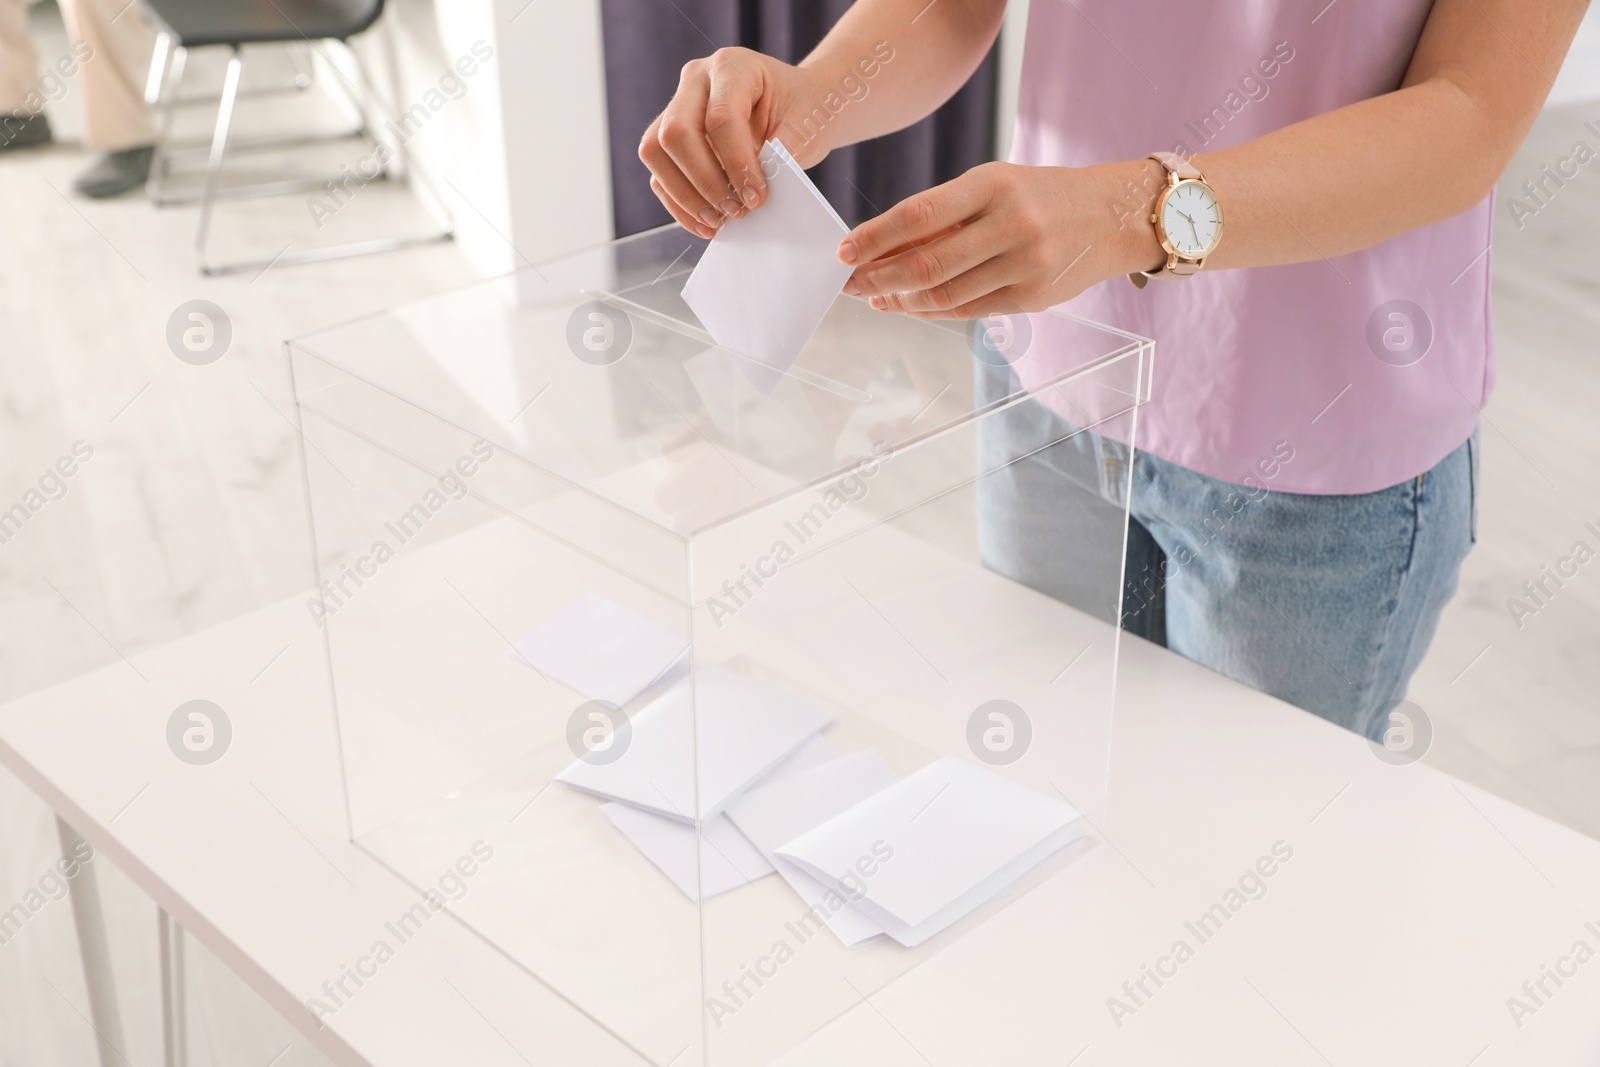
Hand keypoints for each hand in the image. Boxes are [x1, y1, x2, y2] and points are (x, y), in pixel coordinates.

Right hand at [639, 47, 831, 239]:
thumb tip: (748, 197)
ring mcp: (678, 106)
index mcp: (732, 66)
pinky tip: (705, 223)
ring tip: (718, 221)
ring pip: (656, 152)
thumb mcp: (804, 129)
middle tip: (736, 210)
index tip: (757, 197)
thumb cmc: (804, 110)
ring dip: (685, 195)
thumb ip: (777, 158)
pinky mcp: (671, 138)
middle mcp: (697, 80)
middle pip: (676, 132)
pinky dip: (678, 203)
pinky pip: (660, 172)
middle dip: (705, 181)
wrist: (802, 104)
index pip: (721, 118)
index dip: (737, 164)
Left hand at [838, 160, 1164, 318]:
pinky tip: (909, 306)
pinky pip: (968, 311)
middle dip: (878, 278)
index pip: (919, 214)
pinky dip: (931, 311)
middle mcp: (1011, 223)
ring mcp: (1025, 264)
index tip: (843, 252)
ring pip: (944, 295)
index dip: (875, 237)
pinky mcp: (1033, 297)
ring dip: (900, 301)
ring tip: (876, 297)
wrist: (1113, 215)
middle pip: (926, 263)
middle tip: (850, 285)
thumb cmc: (1040, 196)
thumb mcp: (994, 185)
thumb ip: (945, 216)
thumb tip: (881, 249)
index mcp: (994, 183)